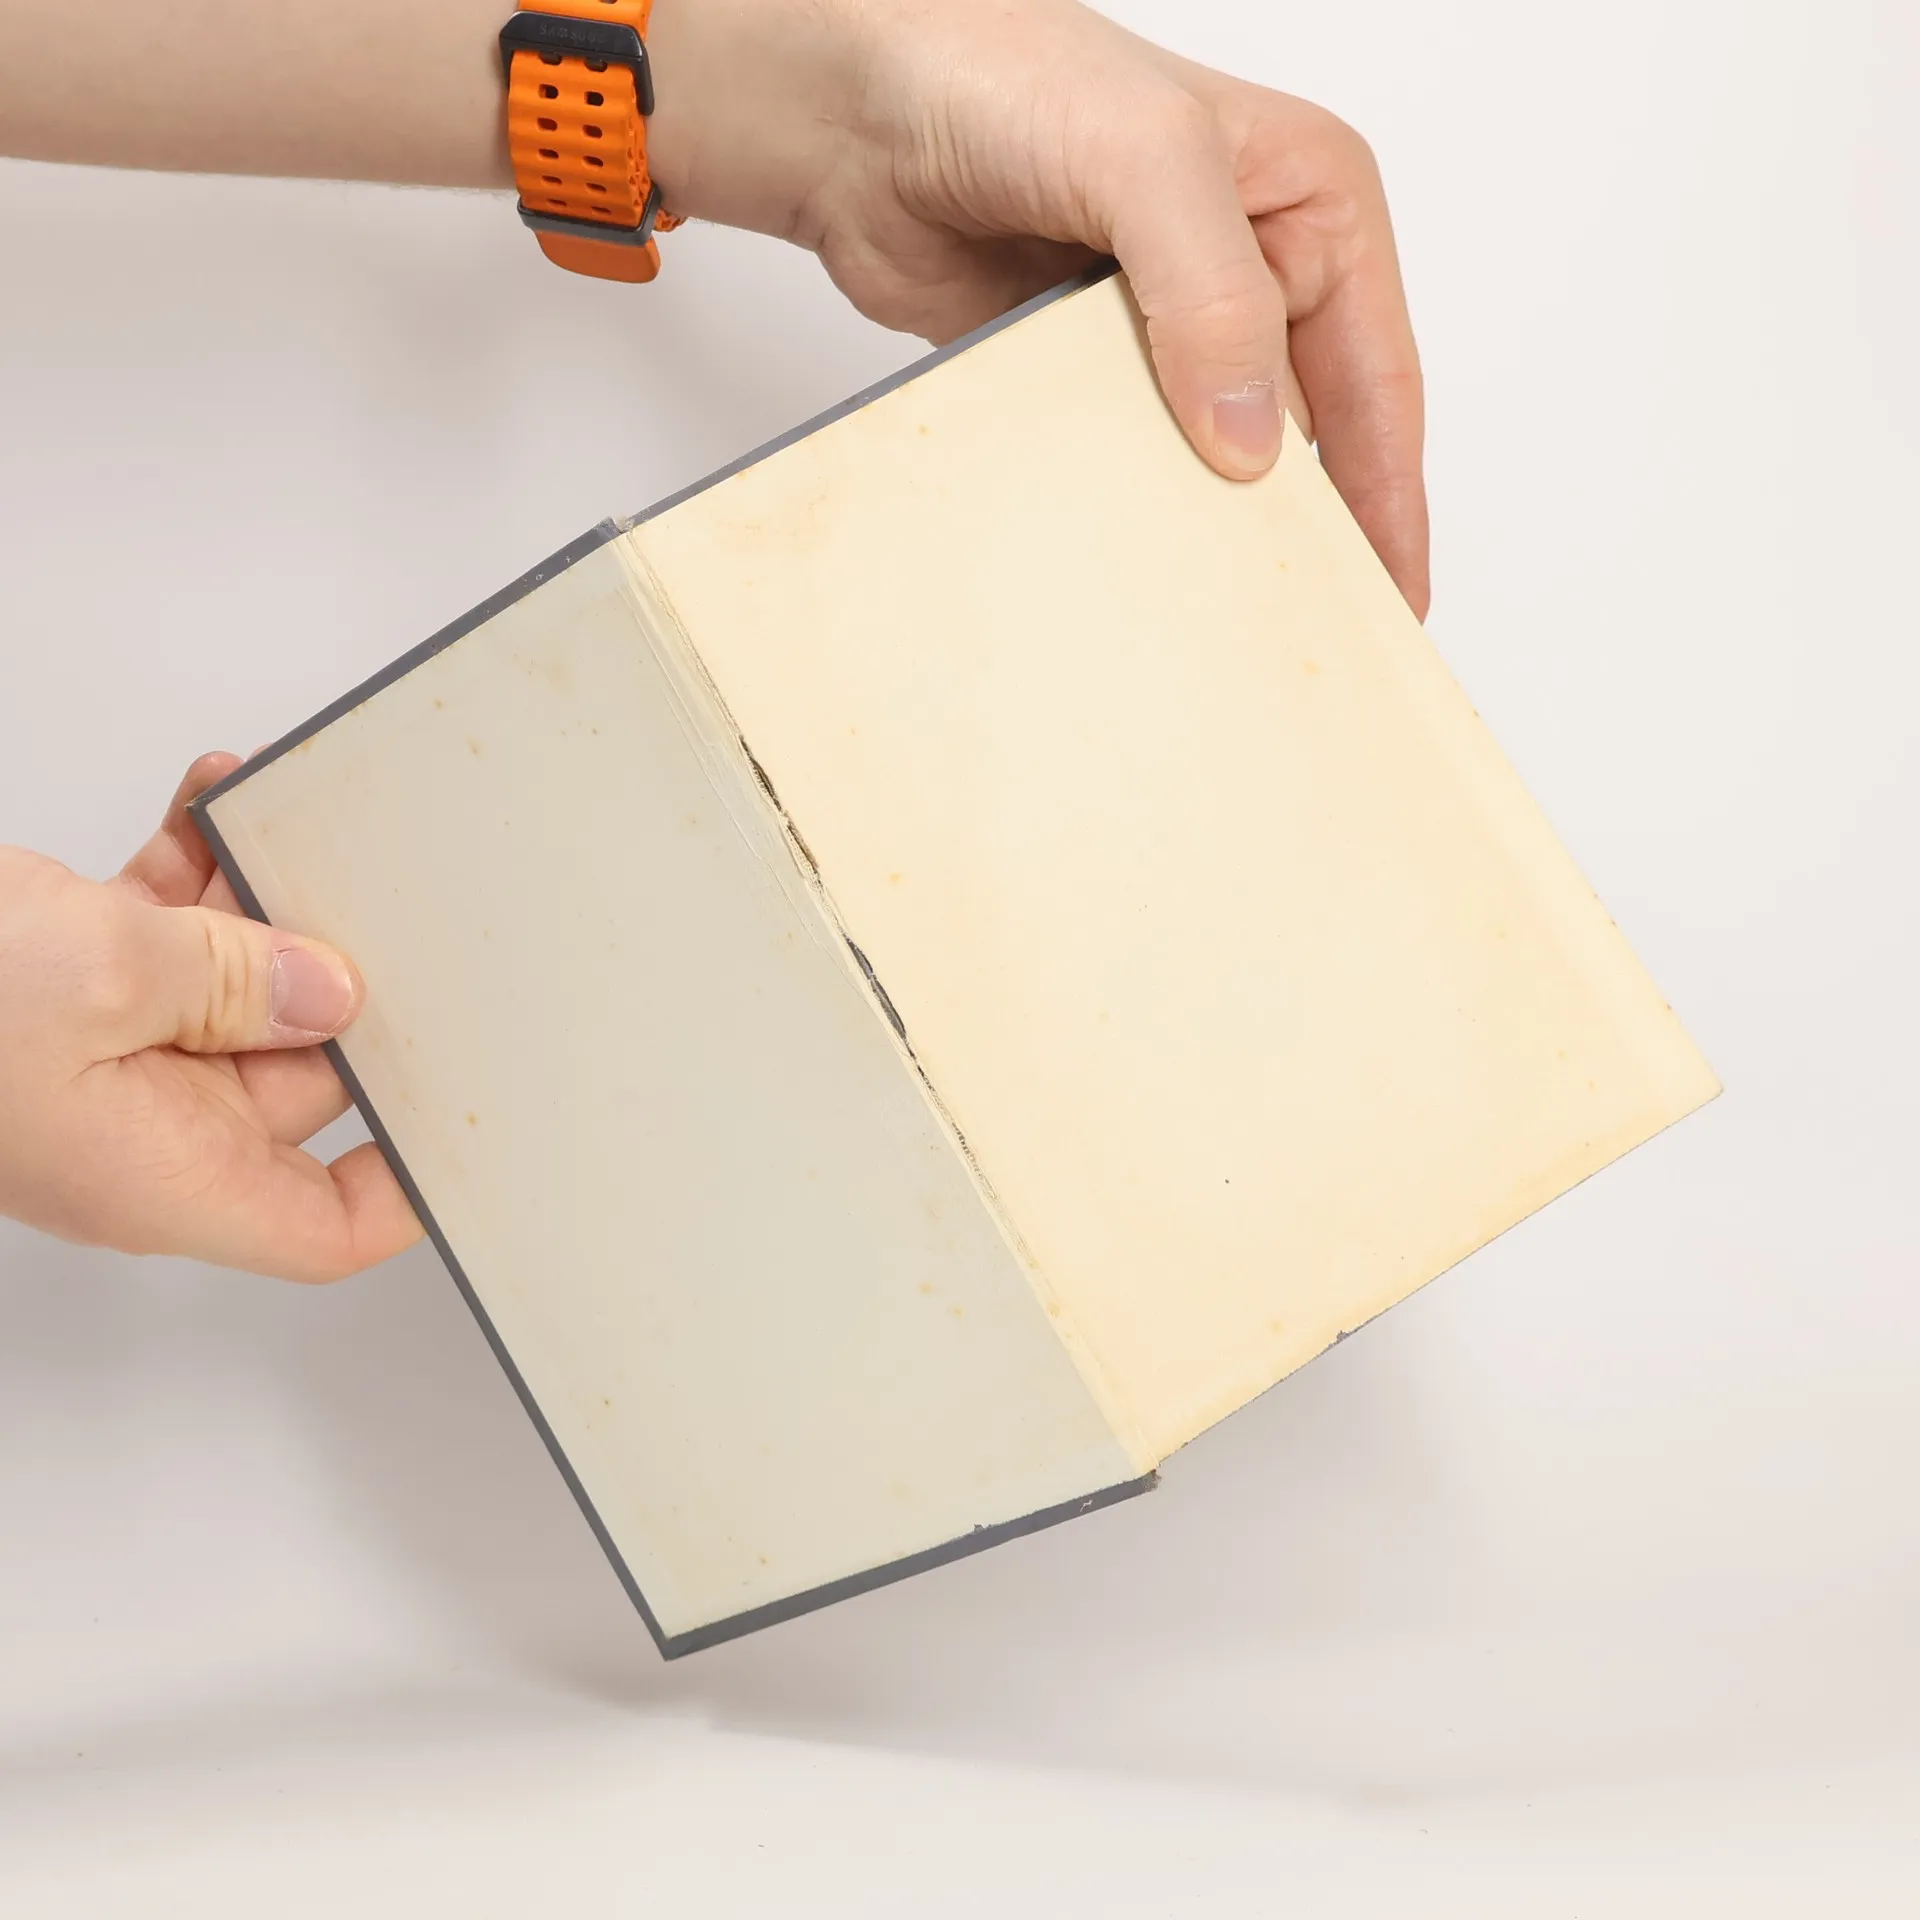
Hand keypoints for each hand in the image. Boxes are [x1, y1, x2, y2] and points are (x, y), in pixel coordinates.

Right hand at [0, 755, 420, 1280]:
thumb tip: (330, 991)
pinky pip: (161, 940)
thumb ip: (233, 981)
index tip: (470, 1113)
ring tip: (293, 821)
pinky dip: (191, 875)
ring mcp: (100, 1059)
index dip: (405, 1186)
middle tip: (395, 908)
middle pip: (300, 1083)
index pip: (324, 1228)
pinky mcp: (59, 992)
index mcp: (161, 1174)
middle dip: (347, 992)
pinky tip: (211, 795)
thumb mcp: (95, 973)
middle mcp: (142, 1129)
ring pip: (234, 994)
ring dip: (263, 908)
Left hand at [648, 0, 1428, 614]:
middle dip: (1313, 533)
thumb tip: (1253, 441)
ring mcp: (1165, 330)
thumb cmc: (1001, 70)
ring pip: (1214, 460)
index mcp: (1311, 210)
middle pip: (1308, 435)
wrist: (852, 108)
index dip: (1391, 499)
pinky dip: (1129, 514)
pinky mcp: (1086, 373)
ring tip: (1223, 627)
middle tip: (1316, 639)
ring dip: (1213, 533)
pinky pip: (1126, 464)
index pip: (1378, 380)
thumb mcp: (1147, 156)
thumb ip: (1213, 290)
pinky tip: (1130, 573)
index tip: (1393, 601)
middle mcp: (1250, 273)